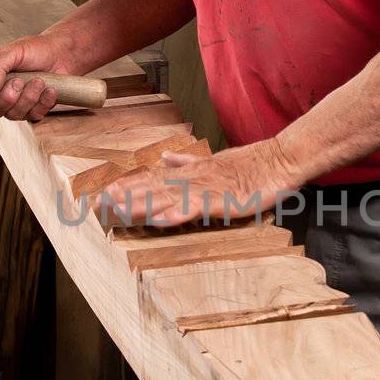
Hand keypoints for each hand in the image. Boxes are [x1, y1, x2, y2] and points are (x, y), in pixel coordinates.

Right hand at [0, 33, 73, 131]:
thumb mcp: (12, 51)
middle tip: (19, 81)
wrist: (59, 53)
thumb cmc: (34, 50)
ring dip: (29, 98)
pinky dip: (44, 102)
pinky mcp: (34, 110)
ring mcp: (17, 105)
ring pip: (15, 115)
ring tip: (39, 80)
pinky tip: (49, 89)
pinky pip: (35, 116)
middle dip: (8, 98)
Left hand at [97, 139, 302, 228]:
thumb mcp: (216, 161)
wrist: (280, 161)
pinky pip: (195, 209)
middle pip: (154, 187)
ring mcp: (207, 189)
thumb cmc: (252, 165)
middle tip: (99, 204)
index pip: (154, 178)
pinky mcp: (222, 201)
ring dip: (142, 204)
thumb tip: (166, 158)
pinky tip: (159, 221)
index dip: (129, 186)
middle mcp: (194, 178)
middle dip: (126, 196)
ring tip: (118, 210)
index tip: (105, 192)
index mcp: (192, 171)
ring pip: (168, 198)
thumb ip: (189, 162)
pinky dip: (175, 214)